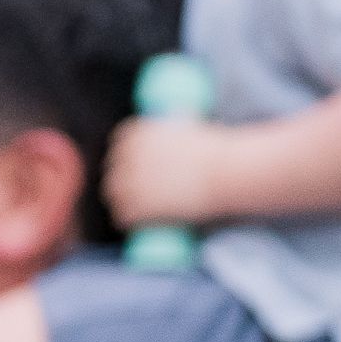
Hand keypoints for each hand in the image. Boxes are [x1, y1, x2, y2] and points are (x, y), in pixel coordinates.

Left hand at [105, 118, 239, 227]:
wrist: (226, 172)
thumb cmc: (216, 151)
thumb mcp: (191, 127)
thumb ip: (176, 125)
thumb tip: (181, 118)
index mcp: (136, 133)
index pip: (119, 148)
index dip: (129, 162)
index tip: (139, 171)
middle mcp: (126, 154)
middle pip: (114, 172)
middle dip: (126, 183)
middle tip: (142, 194)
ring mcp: (129, 180)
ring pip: (115, 195)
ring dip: (125, 203)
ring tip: (140, 211)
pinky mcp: (137, 205)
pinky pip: (123, 216)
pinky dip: (130, 221)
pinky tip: (140, 223)